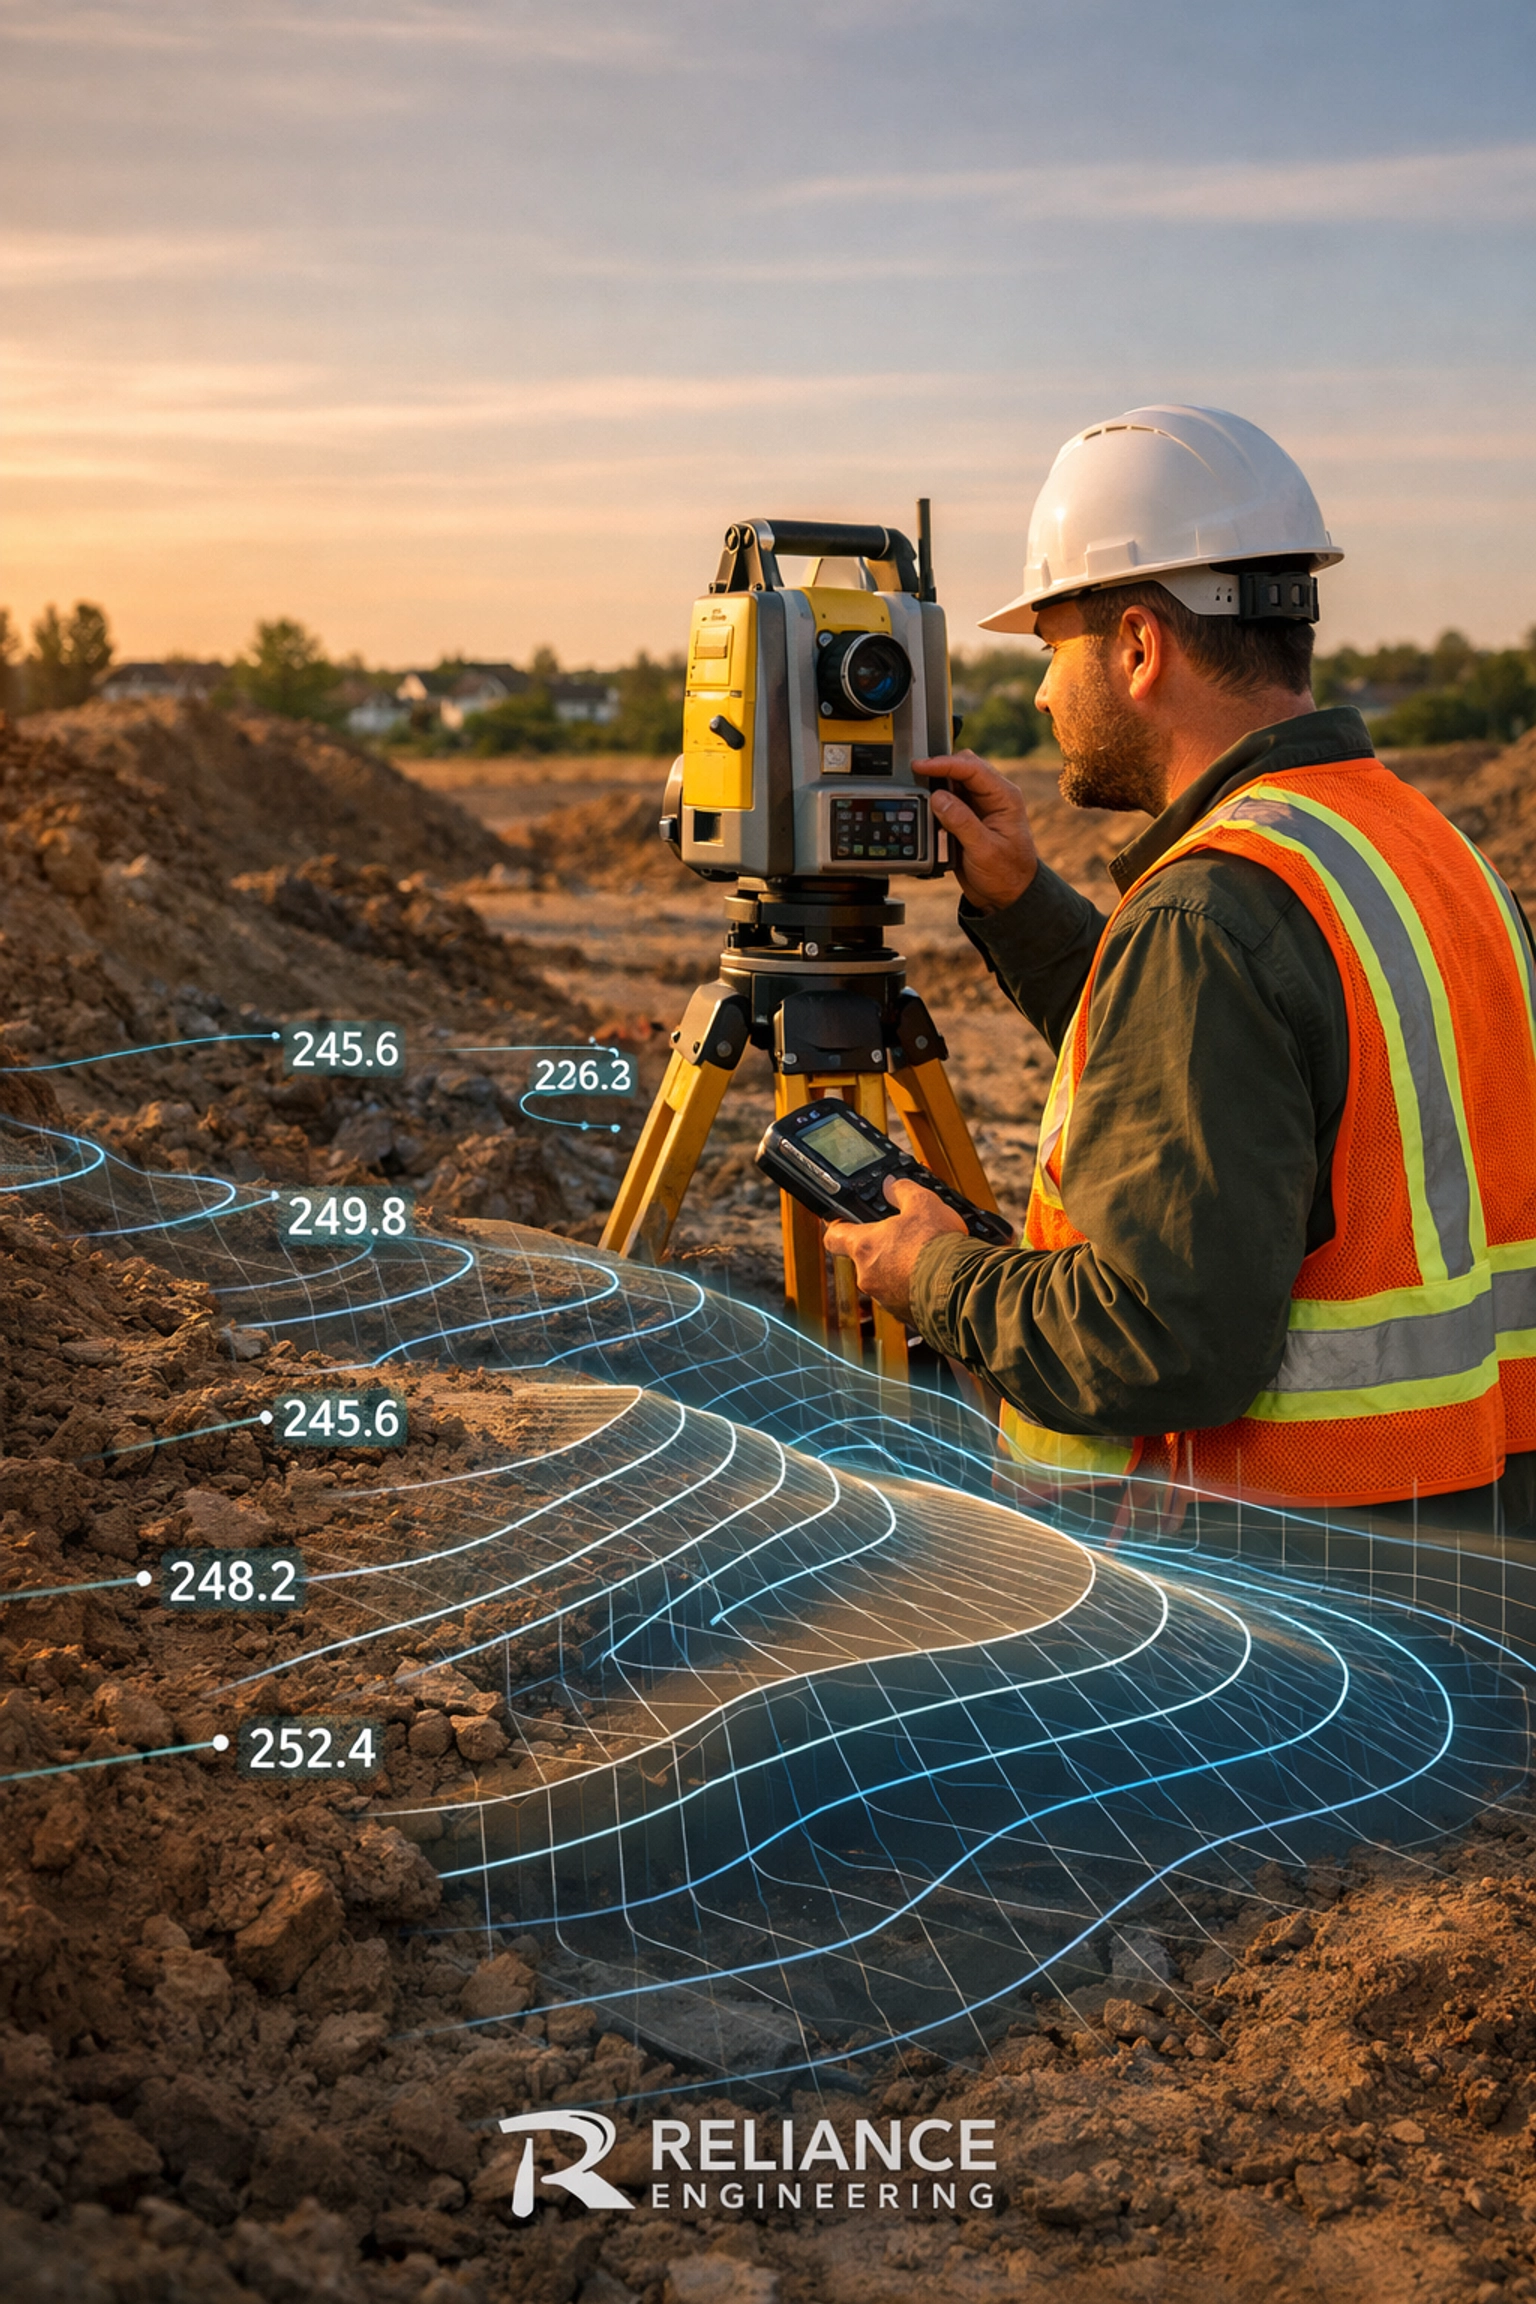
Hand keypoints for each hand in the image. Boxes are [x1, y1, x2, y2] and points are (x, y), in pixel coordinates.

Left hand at [823, 1175, 970, 1325]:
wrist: (960, 1286)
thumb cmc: (938, 1246)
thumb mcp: (923, 1203)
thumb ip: (902, 1190)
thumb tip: (891, 1184)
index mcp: (865, 1246)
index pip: (834, 1236)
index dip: (837, 1226)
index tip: (842, 1222)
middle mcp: (868, 1276)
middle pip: (865, 1258)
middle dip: (883, 1248)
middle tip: (905, 1237)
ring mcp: (885, 1299)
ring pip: (885, 1279)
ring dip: (900, 1269)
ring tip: (926, 1258)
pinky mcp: (904, 1314)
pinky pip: (904, 1297)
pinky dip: (914, 1288)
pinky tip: (934, 1277)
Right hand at [913, 750, 1038, 913]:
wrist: (1007, 897)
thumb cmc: (1007, 874)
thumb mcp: (984, 849)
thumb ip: (961, 822)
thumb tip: (938, 798)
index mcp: (1004, 797)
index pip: (973, 768)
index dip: (945, 763)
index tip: (921, 766)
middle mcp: (992, 797)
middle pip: (962, 768)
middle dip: (939, 769)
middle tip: (916, 774)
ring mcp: (979, 807)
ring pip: (952, 783)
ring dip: (936, 786)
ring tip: (919, 793)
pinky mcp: (966, 819)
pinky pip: (947, 802)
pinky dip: (935, 802)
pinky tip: (927, 809)